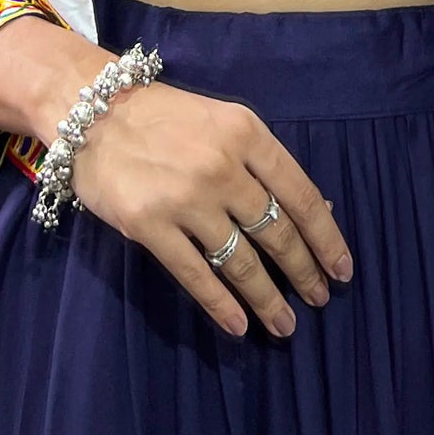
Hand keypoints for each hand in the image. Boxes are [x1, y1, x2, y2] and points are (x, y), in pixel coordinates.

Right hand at [69, 78, 353, 340]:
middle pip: (275, 231)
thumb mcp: (223, 122)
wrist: (91, 108)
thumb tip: (313, 210)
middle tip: (319, 299)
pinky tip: (238, 325)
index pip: (299, 194)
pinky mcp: (149, 225)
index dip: (325, 237)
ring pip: (240, 261)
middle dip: (303, 271)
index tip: (341, 268)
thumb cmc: (164, 116)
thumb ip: (262, 163)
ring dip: (267, 298)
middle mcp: (223, 167)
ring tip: (285, 325)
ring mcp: (186, 199)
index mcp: (247, 134)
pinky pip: (195, 274)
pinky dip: (221, 305)